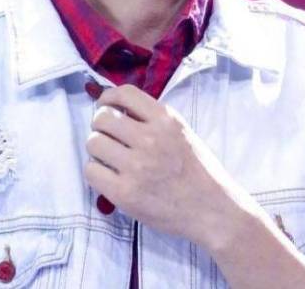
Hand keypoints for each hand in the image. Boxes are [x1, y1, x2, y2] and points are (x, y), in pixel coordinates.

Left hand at [83, 84, 249, 248]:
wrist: (213, 211)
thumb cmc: (199, 172)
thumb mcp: (182, 133)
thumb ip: (153, 120)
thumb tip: (118, 110)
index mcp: (166, 120)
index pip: (124, 93)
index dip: (108, 98)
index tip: (105, 106)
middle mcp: (150, 138)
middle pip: (102, 118)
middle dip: (100, 126)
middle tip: (109, 138)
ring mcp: (136, 166)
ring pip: (93, 142)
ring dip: (98, 150)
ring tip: (110, 159)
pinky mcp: (125, 193)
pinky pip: (91, 170)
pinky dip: (96, 172)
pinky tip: (109, 177)